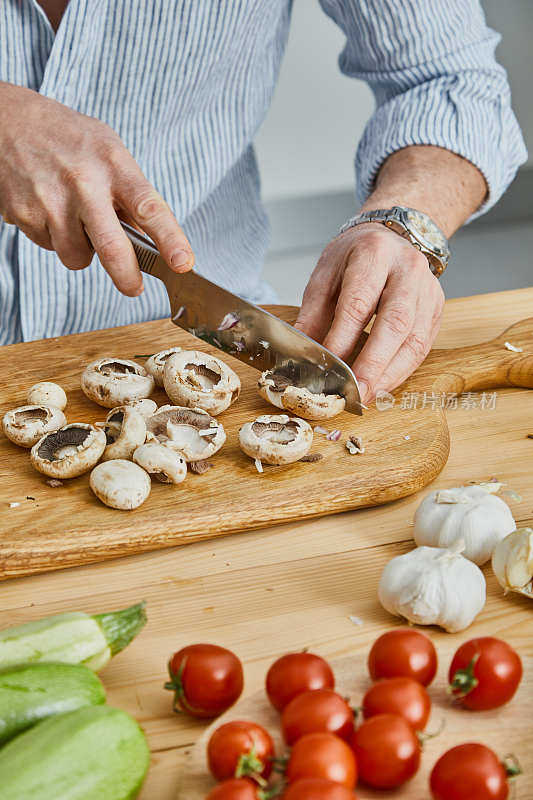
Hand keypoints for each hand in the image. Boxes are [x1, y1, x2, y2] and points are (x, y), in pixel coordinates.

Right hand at [0, 82, 193, 295]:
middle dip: (127, 277)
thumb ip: (131, 194)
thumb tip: (153, 242)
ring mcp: (50, 200)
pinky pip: (49, 248)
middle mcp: (83, 182)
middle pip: (112, 248)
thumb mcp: (110, 152)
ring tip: (75, 219)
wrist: (8, 120)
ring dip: (82, 250)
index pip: (149, 207)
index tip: (183, 263)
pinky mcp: (24, 214)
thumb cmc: (69, 140)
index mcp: (113, 164)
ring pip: (77, 257)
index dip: (170, 240)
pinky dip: (54, 238)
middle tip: (134, 287)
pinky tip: (50, 209)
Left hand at [295, 223, 444, 403]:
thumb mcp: (326, 274)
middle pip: (394, 323)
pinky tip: (383, 385)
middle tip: (355, 393)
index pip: (358, 303)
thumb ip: (314, 314)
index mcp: (374, 254)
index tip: (327, 367)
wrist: (393, 235)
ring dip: (390, 373)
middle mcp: (408, 270)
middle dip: (373, 363)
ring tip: (368, 396)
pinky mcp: (437, 309)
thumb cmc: (355, 256)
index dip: (343, 339)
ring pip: (414, 339)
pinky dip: (401, 370)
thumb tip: (301, 355)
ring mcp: (428, 290)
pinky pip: (422, 346)